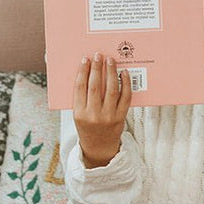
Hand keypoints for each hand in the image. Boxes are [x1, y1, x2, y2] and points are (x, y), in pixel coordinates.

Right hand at [73, 53, 130, 167]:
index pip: (80, 87)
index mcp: (79, 113)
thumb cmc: (87, 127)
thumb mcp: (78, 114)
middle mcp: (93, 115)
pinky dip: (125, 84)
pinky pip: (125, 98)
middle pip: (95, 86)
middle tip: (98, 55)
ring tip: (110, 60)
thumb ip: (81, 97)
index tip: (85, 59)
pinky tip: (124, 73)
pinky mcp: (120, 117)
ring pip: (111, 90)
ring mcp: (108, 117)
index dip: (83, 71)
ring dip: (111, 72)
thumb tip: (87, 71)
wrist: (99, 148)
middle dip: (97, 68)